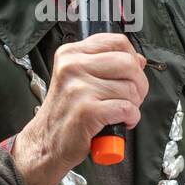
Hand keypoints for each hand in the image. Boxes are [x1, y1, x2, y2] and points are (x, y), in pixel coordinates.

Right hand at [11, 32, 147, 184]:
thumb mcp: (79, 79)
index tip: (130, 74)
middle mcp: (72, 66)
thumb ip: (106, 66)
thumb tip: (139, 60)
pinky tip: (120, 122)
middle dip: (139, 84)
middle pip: (128, 64)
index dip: (132, 58)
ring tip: (118, 113)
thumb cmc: (66, 112)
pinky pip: (126, 108)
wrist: (46, 142)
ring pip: (130, 89)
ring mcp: (79, 88)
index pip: (117, 42)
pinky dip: (131, 118)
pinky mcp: (87, 111)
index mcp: (71, 54)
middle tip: (131, 97)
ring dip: (133, 105)